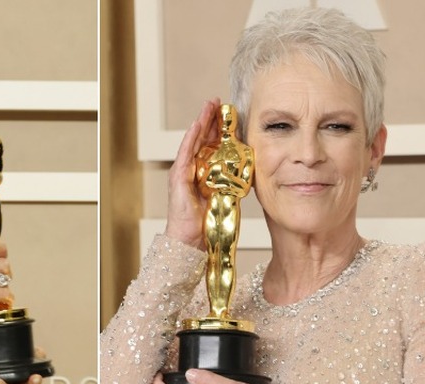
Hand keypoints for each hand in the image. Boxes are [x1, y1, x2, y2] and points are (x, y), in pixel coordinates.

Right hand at [165, 99, 221, 249]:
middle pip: (200, 139)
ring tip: (208, 106)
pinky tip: (198, 124)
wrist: (189, 241)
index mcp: (201, 173)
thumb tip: (246, 175)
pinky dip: (191, 138)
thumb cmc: (205, 224)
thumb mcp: (223, 198)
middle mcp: (190, 170)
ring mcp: (182, 172)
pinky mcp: (178, 177)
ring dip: (200, 122)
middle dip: (208, 120)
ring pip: (193, 141)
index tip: (225, 114)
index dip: (217, 129)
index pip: (209, 146)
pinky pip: (186, 153)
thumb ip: (231, 184)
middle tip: (217, 102)